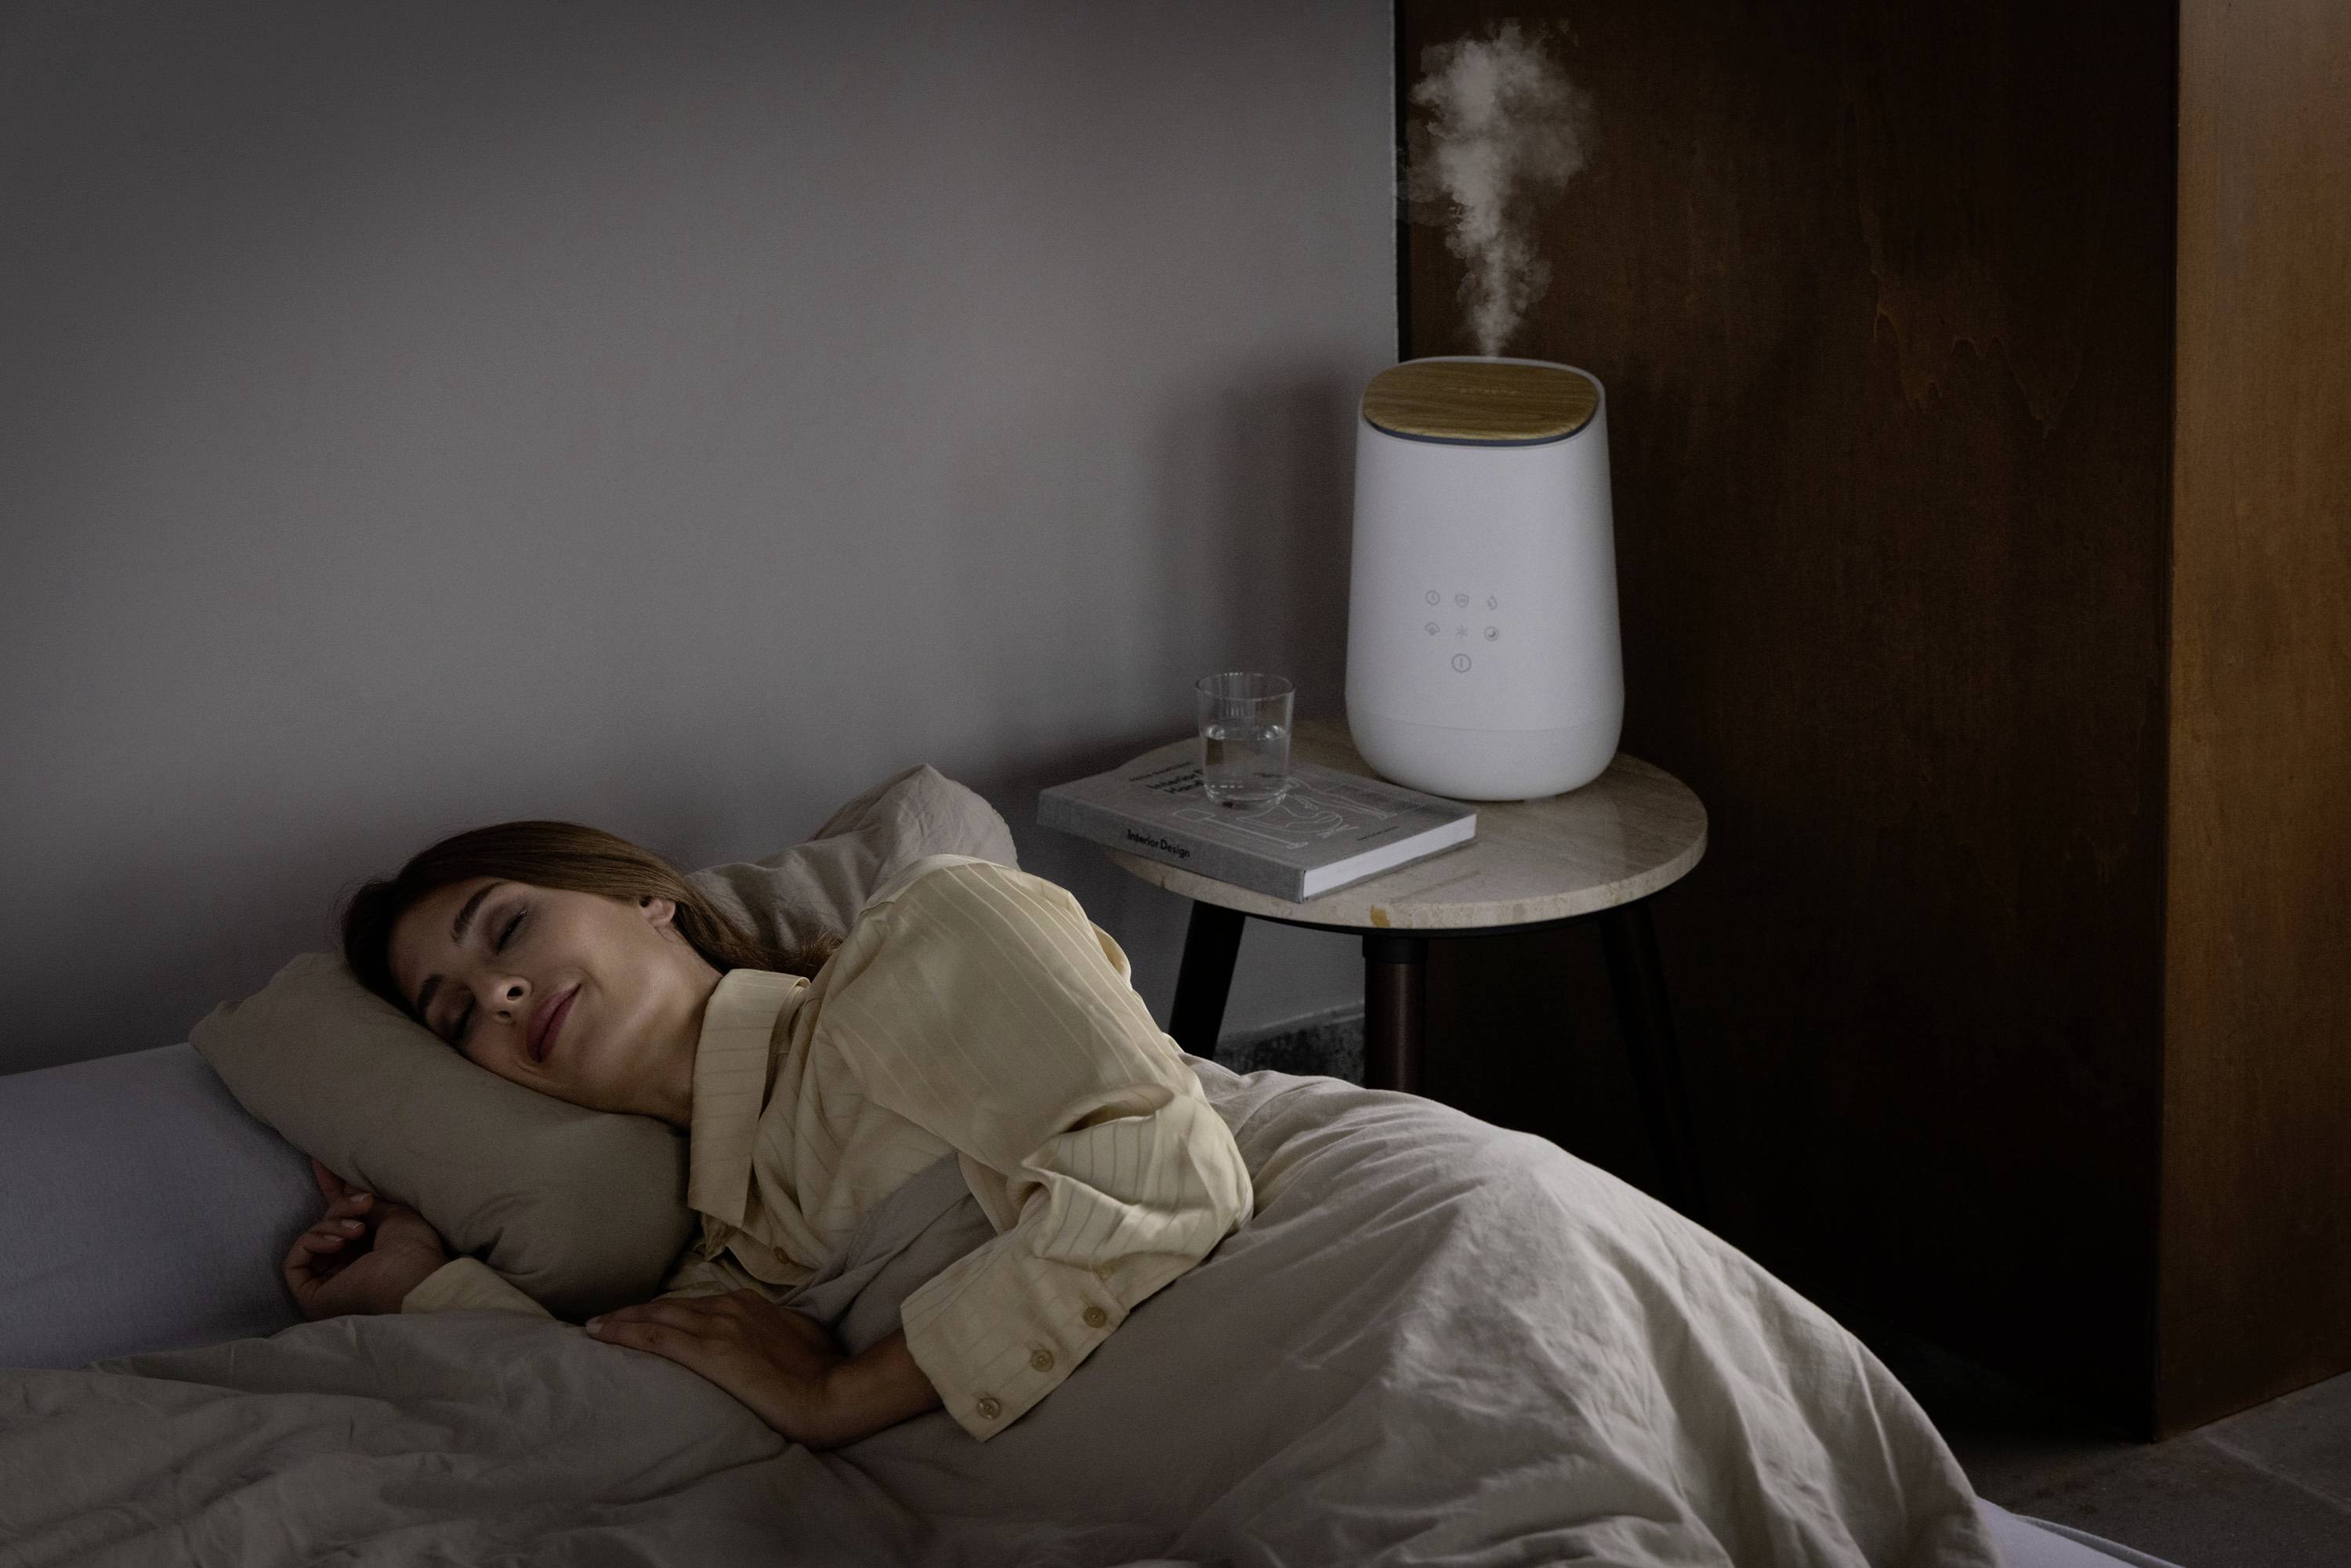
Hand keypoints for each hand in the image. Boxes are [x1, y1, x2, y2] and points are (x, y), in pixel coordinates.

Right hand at [282, 1156, 448, 1319]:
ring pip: (311, 1237)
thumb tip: (347, 1183)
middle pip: (326, 1223)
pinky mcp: (311, 1294)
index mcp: (369, 1248)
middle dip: (340, 1207)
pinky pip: (295, 1260)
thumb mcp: (394, 1214)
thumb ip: (365, 1202)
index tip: (320, 1159)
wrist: (413, 1281)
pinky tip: (338, 1244)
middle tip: (364, 1203)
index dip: (331, 1188)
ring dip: (333, 1225)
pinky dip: (313, 1242)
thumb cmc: (415, 1250)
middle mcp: (347, 1265)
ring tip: (359, 1230)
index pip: (341, 1217)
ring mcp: (328, 1281)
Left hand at [586, 1289, 869, 1448]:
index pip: (693, 1305)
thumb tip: (770, 1338)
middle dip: (634, 1313)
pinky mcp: (708, 1352)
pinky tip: (599, 1334)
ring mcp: (717, 1327)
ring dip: (622, 1320)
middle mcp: (729, 1308)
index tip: (643, 1319)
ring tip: (595, 1327)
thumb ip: (777, 1331)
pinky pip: (654, 1337)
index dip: (664, 1312)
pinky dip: (623, 1332)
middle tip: (604, 1321)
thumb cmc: (825, 1372)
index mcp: (750, 1304)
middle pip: (668, 1306)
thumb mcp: (802, 1338)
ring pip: (655, 1316)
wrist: (832, 1392)